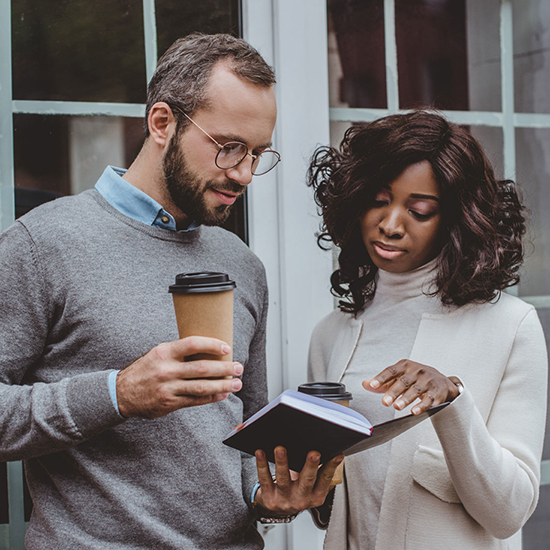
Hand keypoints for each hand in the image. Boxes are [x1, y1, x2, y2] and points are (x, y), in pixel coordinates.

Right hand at [116, 337, 242, 418]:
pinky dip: (211, 397)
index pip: (192, 344)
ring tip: (236, 383)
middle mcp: (166, 370)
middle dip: (224, 368)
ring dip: (222, 385)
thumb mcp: (158, 354)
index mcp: (164, 352)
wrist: (122, 393)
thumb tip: (209, 350)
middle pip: (201, 368)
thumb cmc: (146, 369)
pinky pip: (195, 400)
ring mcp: (168, 388)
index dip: (211, 344)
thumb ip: (179, 352)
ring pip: (201, 387)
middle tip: (238, 367)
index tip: (226, 347)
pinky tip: (223, 394)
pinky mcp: (170, 403)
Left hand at [253, 446, 343, 516]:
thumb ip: (318, 473)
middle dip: (310, 466)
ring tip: (280, 449)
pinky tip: (261, 453)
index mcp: (315, 496)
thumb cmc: (297, 491)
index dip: (332, 467)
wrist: (277, 509)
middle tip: (314, 453)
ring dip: (282, 463)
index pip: (325, 480)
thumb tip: (329, 449)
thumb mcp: (311, 488)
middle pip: (307, 480)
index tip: (338, 454)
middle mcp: (301, 500)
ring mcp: (284, 499)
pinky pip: (264, 479)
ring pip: (283, 479)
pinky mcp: (269, 498)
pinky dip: (262, 465)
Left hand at [363, 359, 459, 414]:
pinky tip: (414, 411)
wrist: (442, 382)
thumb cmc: (417, 378)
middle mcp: (416, 371)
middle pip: (403, 381)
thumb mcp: (399, 376)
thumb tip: (365, 384)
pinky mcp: (436, 392)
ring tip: (397, 407)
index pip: (391, 371)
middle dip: (393, 392)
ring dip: (406, 399)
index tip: (373, 385)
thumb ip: (382, 382)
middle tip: (385, 402)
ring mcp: (427, 381)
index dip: (381, 378)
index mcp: (405, 366)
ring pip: (416, 390)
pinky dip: (421, 406)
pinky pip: (429, 399)